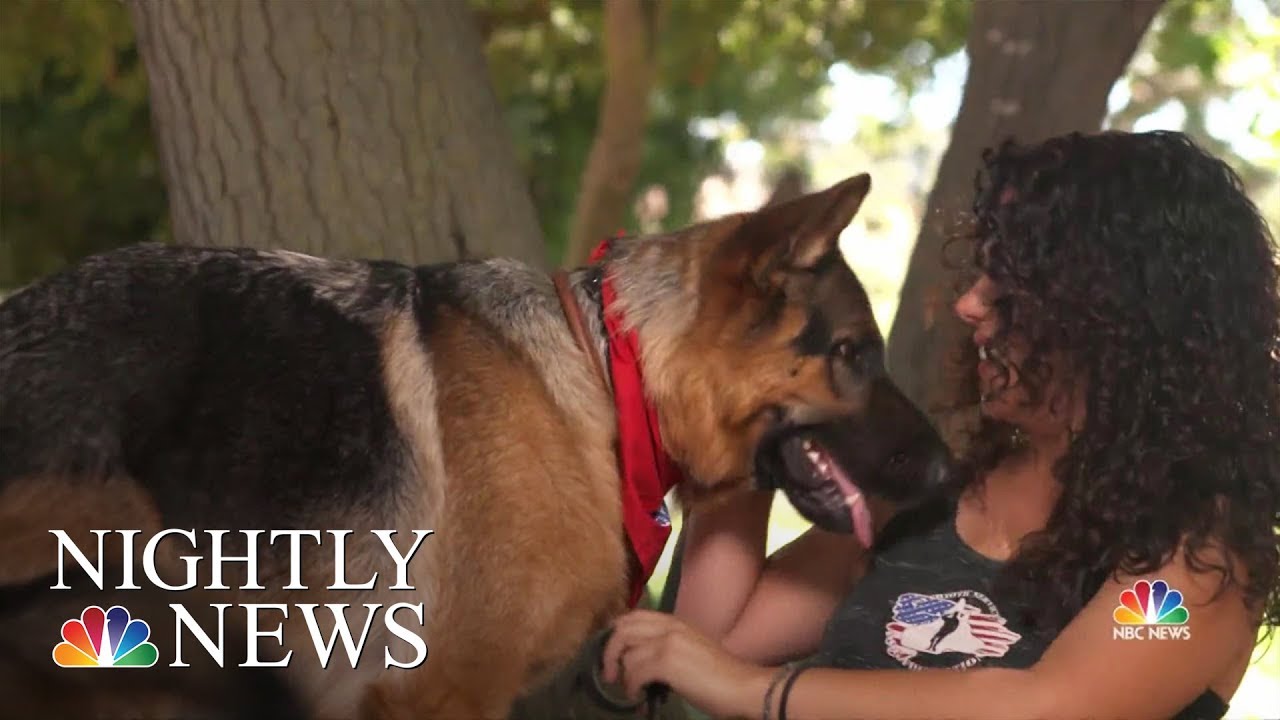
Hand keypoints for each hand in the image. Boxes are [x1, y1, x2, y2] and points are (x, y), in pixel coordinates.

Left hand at [601, 609, 771, 718]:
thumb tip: (637, 662)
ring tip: (632, 692)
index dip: (616, 635)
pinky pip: (634, 672)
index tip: (614, 656)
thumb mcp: (690, 651)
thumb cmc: (720, 675)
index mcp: (675, 622)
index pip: (633, 616)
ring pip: (626, 654)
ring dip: (624, 677)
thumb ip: (665, 648)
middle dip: (609, 653)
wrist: (743, 687)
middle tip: (610, 675)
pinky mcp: (667, 662)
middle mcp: (669, 626)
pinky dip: (631, 688)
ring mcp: (667, 642)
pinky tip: (639, 698)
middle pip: (622, 629)